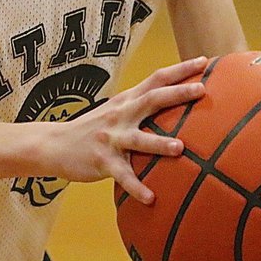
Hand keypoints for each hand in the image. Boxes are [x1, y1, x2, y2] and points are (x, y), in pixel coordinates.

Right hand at [49, 56, 207, 204]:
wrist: (55, 143)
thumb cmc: (94, 128)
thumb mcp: (117, 111)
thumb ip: (141, 106)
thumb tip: (174, 102)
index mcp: (127, 101)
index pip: (157, 79)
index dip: (181, 70)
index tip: (205, 61)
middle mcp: (121, 114)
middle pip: (152, 100)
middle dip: (178, 94)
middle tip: (203, 90)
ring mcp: (111, 137)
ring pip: (139, 139)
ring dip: (160, 143)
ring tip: (180, 148)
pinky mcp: (102, 160)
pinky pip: (122, 175)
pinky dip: (136, 187)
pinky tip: (151, 198)